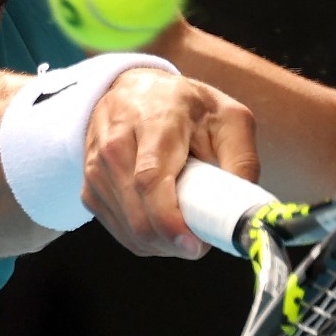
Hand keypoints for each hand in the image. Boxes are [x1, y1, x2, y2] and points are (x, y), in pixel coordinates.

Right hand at [82, 68, 258, 258]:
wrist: (132, 91)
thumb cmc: (183, 105)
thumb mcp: (228, 117)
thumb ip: (242, 160)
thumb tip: (245, 209)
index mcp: (152, 123)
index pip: (150, 180)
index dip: (170, 220)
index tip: (194, 244)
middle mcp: (115, 147)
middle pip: (139, 214)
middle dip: (174, 241)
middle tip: (201, 240)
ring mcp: (97, 170)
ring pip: (130, 230)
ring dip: (162, 243)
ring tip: (184, 224)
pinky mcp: (89, 189)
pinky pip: (120, 232)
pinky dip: (146, 239)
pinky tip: (162, 221)